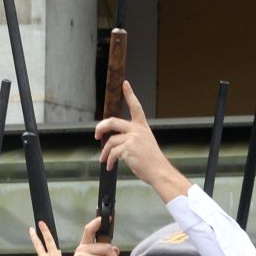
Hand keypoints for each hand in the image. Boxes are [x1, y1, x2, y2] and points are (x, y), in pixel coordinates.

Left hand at [96, 82, 189, 200]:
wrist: (159, 171)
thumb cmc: (151, 161)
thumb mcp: (144, 143)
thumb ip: (130, 137)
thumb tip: (111, 139)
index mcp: (142, 127)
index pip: (136, 106)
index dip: (130, 94)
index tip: (125, 84)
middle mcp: (137, 130)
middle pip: (112, 121)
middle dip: (100, 127)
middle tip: (96, 134)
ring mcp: (133, 138)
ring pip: (110, 141)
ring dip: (105, 152)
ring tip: (104, 159)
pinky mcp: (128, 148)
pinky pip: (112, 153)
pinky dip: (109, 160)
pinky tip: (110, 166)